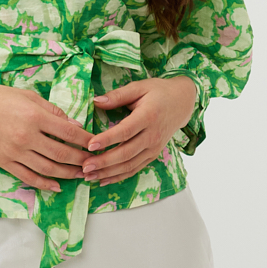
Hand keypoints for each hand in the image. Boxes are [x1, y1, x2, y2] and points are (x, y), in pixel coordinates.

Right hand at [0, 83, 94, 192]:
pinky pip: (28, 177)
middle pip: (62, 154)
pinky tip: (56, 186)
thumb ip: (52, 111)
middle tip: (93, 163)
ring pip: (48, 169)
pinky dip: (44, 184)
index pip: (69, 132)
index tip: (96, 144)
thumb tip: (74, 125)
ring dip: (67, 174)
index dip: (86, 140)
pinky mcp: (4, 162)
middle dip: (81, 160)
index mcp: (34, 116)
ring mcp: (15, 152)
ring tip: (80, 175)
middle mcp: (26, 136)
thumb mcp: (27, 96)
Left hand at [80, 76, 198, 186]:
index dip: (108, 139)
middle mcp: (153, 135)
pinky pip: (135, 169)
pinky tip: (103, 180)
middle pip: (126, 153)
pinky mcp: (153, 155)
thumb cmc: (158, 92)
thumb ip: (117, 95)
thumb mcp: (139, 87)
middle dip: (104, 162)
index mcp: (149, 116)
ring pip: (130, 165)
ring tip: (88, 176)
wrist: (182, 103)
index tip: (90, 145)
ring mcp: (154, 148)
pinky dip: (119, 177)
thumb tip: (96, 101)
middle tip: (85, 166)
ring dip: (108, 173)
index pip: (126, 131)